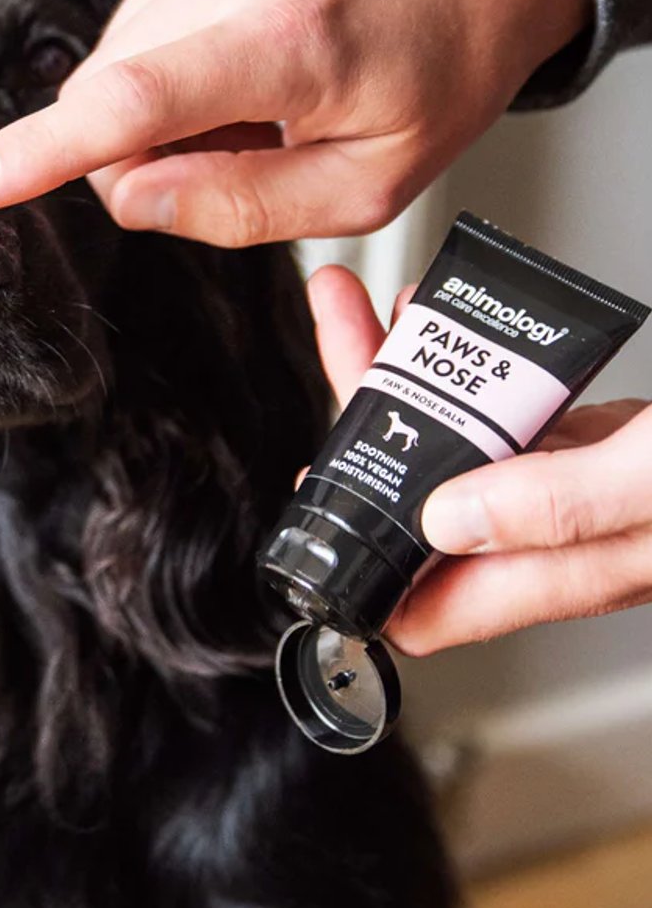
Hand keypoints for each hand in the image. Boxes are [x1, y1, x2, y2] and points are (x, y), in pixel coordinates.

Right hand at [0, 0, 589, 245]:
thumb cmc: (441, 71)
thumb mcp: (367, 185)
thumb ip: (240, 206)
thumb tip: (129, 196)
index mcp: (289, 42)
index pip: (127, 105)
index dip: (36, 155)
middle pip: (111, 92)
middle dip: (147, 147)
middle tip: (243, 147)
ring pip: (119, 56)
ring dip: (167, 100)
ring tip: (259, 91)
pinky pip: (142, 13)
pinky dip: (177, 52)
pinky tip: (246, 47)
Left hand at [309, 265, 651, 654]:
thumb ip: (558, 510)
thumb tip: (446, 523)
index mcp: (561, 570)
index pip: (426, 602)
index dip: (360, 561)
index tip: (314, 496)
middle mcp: (550, 538)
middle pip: (420, 498)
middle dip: (365, 420)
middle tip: (336, 330)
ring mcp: (567, 487)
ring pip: (453, 446)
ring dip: (402, 378)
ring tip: (365, 305)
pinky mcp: (593, 442)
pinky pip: (504, 412)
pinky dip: (464, 368)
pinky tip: (440, 323)